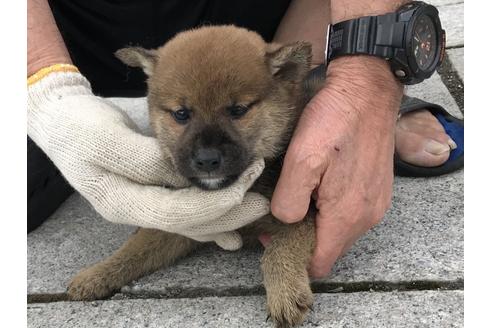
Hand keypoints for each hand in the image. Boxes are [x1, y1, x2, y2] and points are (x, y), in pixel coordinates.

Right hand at [28, 70, 269, 249]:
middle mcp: (135, 211)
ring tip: (255, 209)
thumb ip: (146, 160)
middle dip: (227, 214)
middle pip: (188, 222)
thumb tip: (185, 176)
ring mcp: (144, 206)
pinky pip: (185, 211)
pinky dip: (210, 220)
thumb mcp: (107, 138)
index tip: (245, 186)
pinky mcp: (153, 195)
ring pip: (190, 221)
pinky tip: (230, 235)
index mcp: (121, 202)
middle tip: (261, 202)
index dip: (213, 204)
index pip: (176, 212)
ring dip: (225, 216)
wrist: (65, 121)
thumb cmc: (81, 126)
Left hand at [271, 57, 402, 276]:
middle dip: (303, 238)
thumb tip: (286, 221)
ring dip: (317, 222)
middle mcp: (367, 216)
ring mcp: (376, 203)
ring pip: (339, 230)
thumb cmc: (334, 120)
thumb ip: (290, 201)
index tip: (273, 236)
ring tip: (298, 196)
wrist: (367, 89)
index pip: (320, 262)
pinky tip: (318, 187)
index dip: (294, 254)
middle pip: (330, 247)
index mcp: (347, 215)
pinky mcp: (377, 189)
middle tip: (280, 212)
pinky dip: (332, 209)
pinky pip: (351, 213)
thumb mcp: (301, 160)